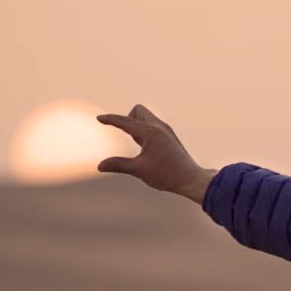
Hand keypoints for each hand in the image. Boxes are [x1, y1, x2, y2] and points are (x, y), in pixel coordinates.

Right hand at [95, 104, 213, 201]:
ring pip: (146, 117)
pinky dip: (144, 131)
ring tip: (139, 146)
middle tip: (128, 138)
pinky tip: (147, 148)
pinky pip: (152, 125)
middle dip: (127, 119)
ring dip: (136, 125)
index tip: (99, 118)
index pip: (125, 121)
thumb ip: (119, 165)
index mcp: (151, 132)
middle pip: (137, 110)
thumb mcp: (139, 170)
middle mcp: (159, 127)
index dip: (111, 120)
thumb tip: (100, 166)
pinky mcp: (169, 136)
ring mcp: (166, 130)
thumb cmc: (166, 175)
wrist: (191, 179)